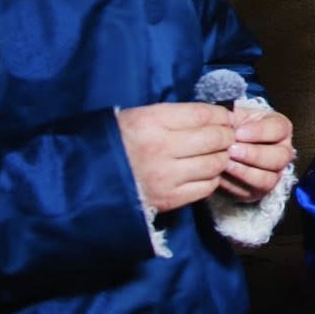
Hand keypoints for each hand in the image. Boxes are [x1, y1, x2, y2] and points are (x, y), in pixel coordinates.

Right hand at [118, 102, 236, 211]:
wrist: (87, 178)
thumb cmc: (117, 142)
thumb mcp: (138, 117)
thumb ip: (174, 116)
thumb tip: (212, 116)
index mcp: (152, 122)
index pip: (202, 114)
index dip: (221, 114)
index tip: (225, 117)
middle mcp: (162, 148)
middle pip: (215, 138)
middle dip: (227, 136)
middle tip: (227, 136)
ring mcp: (166, 176)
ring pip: (215, 163)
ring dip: (222, 158)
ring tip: (217, 155)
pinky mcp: (169, 199)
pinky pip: (206, 187)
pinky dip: (212, 179)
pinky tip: (204, 173)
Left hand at [218, 105, 294, 202]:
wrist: (222, 150)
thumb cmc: (231, 129)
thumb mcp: (234, 116)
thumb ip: (233, 116)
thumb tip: (226, 121)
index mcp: (280, 129)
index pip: (279, 128)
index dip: (259, 131)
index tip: (238, 132)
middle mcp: (283, 152)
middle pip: (280, 157)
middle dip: (254, 154)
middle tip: (232, 150)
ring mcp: (274, 174)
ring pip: (268, 179)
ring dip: (245, 172)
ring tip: (225, 164)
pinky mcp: (259, 191)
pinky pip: (251, 192)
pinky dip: (235, 185)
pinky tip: (222, 175)